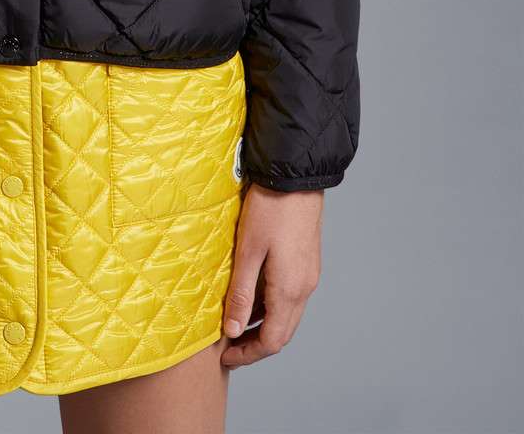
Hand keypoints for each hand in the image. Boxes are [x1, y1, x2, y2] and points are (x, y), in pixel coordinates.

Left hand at [219, 183, 322, 368]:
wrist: (295, 177)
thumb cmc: (270, 209)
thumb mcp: (248, 252)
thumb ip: (241, 294)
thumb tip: (233, 331)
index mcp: (289, 290)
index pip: (272, 341)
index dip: (248, 354)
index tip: (226, 357)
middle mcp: (304, 288)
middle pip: (282, 333)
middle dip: (256, 345)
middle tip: (229, 347)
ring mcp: (308, 275)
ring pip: (287, 315)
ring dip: (264, 325)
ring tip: (235, 323)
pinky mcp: (306, 262)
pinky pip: (290, 296)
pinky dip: (271, 306)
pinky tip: (252, 296)